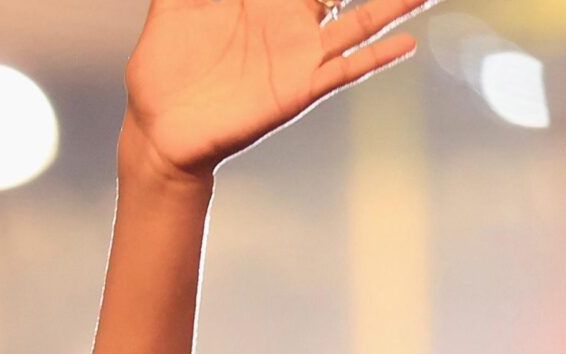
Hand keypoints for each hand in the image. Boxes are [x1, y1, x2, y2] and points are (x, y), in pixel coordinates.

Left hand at [122, 0, 427, 183]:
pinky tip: (407, 43)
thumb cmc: (162, 69)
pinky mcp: (299, 89)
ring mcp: (299, 55)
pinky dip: (377, 57)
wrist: (158, 129)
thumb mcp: (173, 8)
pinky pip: (346, 69)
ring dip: (393, 5)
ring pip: (360, 20)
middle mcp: (290, 21)